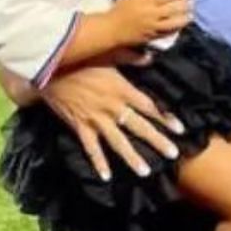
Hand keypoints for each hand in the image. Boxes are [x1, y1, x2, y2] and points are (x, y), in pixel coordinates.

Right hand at [39, 66, 183, 182]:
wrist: (49, 69)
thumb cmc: (80, 59)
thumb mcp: (108, 53)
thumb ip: (130, 56)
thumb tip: (151, 57)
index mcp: (122, 90)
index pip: (149, 107)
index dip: (165, 118)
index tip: (180, 129)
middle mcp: (113, 108)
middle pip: (139, 127)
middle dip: (157, 141)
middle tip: (173, 154)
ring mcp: (96, 120)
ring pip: (118, 142)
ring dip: (132, 158)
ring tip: (145, 172)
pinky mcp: (80, 127)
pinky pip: (91, 148)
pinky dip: (98, 163)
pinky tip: (106, 177)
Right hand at [104, 0, 192, 46]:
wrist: (112, 29)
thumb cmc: (120, 10)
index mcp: (147, 2)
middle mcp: (152, 14)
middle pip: (172, 9)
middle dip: (184, 5)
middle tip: (193, 3)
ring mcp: (153, 26)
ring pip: (172, 22)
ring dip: (183, 19)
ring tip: (190, 16)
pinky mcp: (151, 36)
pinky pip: (166, 32)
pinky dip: (174, 29)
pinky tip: (179, 26)